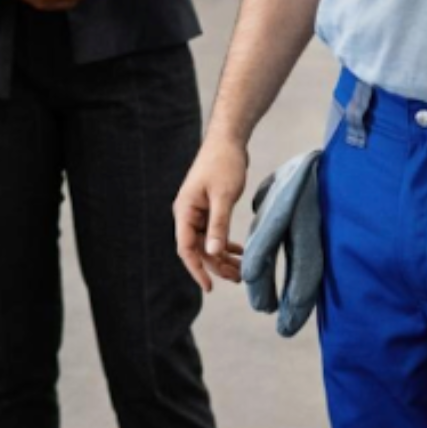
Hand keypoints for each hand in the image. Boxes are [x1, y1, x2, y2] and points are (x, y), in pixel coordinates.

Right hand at [174, 131, 249, 291]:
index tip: (209, 287)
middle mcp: (187, 214)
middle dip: (216, 266)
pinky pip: (214, 233)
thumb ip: (218, 225)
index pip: (186, 248)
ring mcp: (197, 211)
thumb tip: (213, 253)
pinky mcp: (208, 208)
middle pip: (198, 249)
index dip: (197, 269)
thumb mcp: (222, 197)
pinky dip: (226, 243)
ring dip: (222, 257)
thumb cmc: (223, 164)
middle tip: (238, 279)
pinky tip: (239, 252)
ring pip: (207, 243)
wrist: (227, 140)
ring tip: (241, 271)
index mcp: (185, 211)